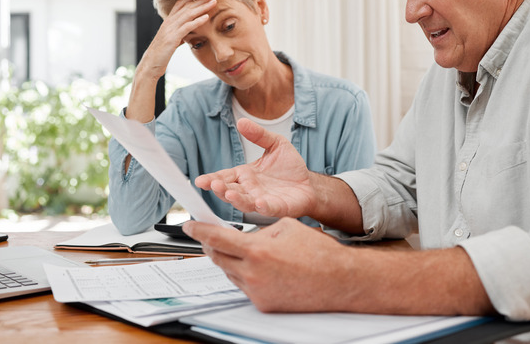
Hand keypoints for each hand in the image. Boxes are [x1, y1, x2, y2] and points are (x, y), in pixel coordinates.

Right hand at [125, 0, 216, 122]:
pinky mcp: (172, 38)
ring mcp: (170, 29)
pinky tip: (206, 17)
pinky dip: (197, 21)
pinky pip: (186, 27)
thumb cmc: (161, 54)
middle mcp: (169, 22)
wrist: (151, 64)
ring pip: (188, 14)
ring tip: (214, 2)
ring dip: (202, 7)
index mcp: (169, 21)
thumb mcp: (171, 41)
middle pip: (187, 6)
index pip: (182, 4)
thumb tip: (187, 33)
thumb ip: (179, 34)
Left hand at [183, 218, 352, 311]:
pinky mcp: (263, 304)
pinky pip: (244, 286)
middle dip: (211, 245)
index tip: (189, 225)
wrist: (340, 280)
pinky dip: (246, 274)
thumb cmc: (319, 252)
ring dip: (231, 260)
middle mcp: (252, 273)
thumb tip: (244, 232)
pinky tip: (262, 267)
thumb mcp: (286, 226)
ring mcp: (256, 292)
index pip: (215, 238)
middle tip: (211, 235)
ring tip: (249, 250)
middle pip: (217, 257)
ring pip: (230, 272)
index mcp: (257, 250)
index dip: (198, 230)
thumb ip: (259, 229)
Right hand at [195, 118, 317, 218]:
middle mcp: (250, 190)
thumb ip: (259, 135)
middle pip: (230, 191)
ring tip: (230, 194)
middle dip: (220, 189)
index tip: (200, 181)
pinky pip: (268, 208)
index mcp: (245, 175)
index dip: (211, 179)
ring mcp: (262, 200)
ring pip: (244, 203)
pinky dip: (262, 206)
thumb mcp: (275, 144)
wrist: (310, 183)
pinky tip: (258, 202)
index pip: (224, 177)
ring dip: (236, 200)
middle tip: (213, 185)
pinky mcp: (278, 208)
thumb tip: (242, 122)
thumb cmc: (290, 167)